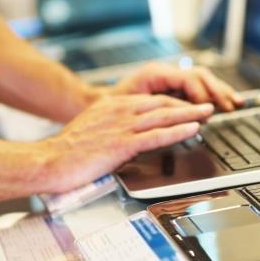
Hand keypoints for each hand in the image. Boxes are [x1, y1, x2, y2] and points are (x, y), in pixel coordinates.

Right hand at [39, 94, 212, 192]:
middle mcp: (118, 111)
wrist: (51, 160)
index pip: (149, 101)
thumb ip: (111, 127)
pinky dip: (177, 131)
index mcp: (110, 106)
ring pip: (163, 116)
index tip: (186, 105)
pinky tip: (192, 129)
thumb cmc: (66, 151)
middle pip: (161, 104)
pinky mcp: (122, 144)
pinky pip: (157, 135)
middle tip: (206, 105)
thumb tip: (128, 136)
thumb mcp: (91, 128)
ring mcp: (121, 126)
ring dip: (190, 113)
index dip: (172, 102)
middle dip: (187, 104)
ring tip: (208, 112)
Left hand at [109, 62, 242, 111]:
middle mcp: (165, 72)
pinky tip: (224, 102)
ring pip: (202, 79)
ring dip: (220, 91)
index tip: (207, 111)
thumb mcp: (133, 106)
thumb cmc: (114, 105)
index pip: (188, 79)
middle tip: (230, 106)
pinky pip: (198, 86)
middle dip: (218, 90)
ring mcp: (170, 78)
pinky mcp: (173, 86)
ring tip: (235, 103)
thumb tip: (187, 113)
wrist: (102, 102)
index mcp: (156, 73)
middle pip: (200, 75)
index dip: (201, 95)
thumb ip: (160, 108)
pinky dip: (212, 94)